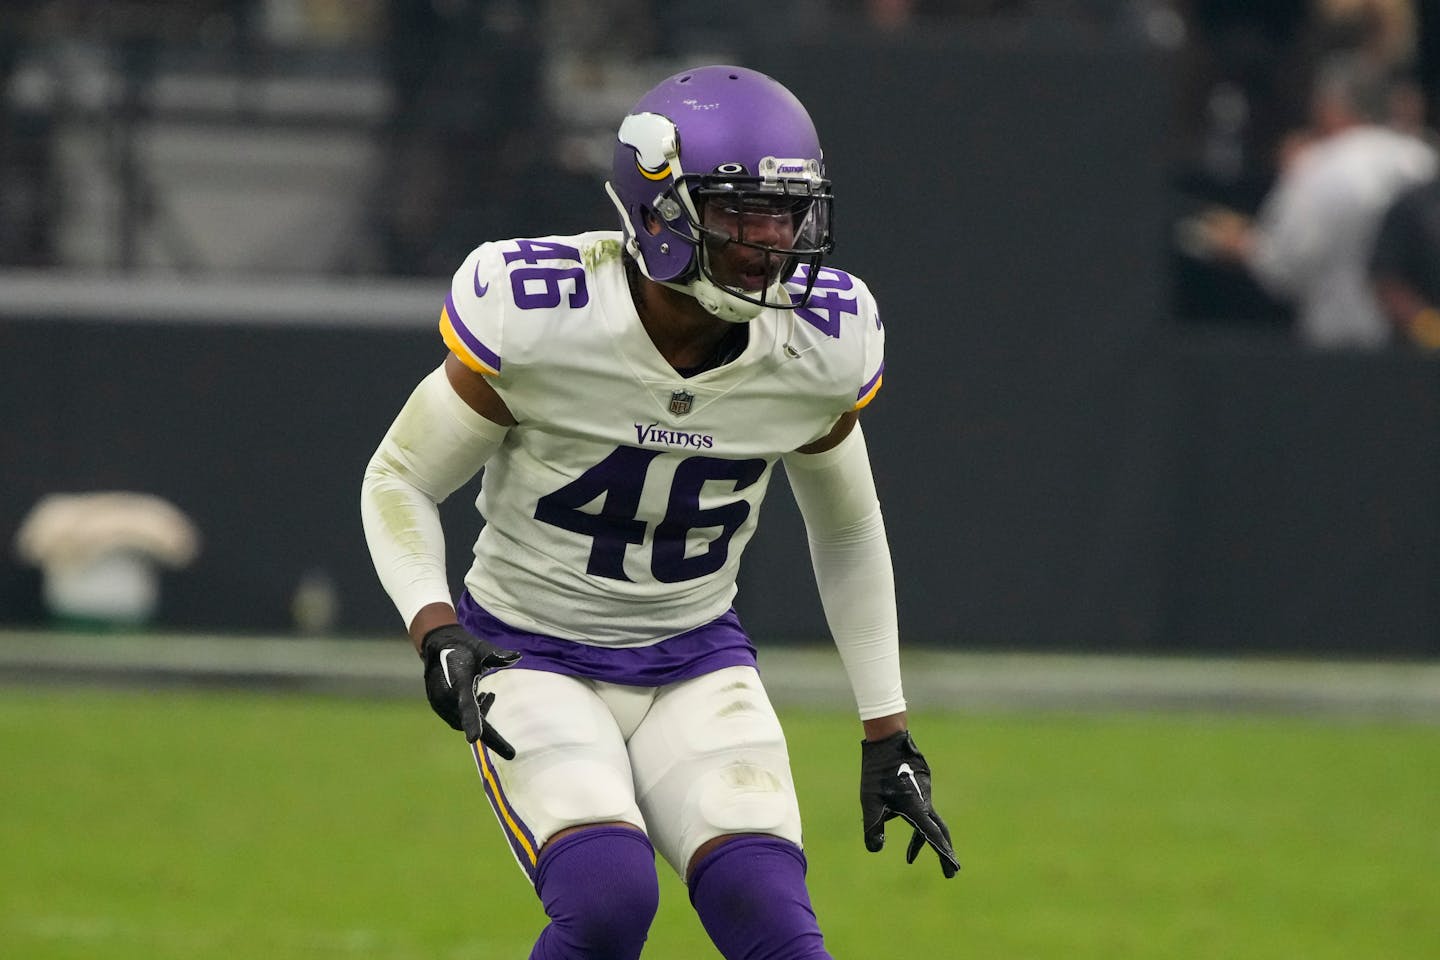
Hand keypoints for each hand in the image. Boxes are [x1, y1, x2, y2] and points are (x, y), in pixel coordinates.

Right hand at [419, 624, 520, 757]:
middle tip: (510, 752)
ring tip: (490, 696)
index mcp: (457, 682)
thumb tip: (517, 656)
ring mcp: (439, 703)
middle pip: (468, 722)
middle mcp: (445, 696)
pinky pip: (457, 717)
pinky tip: (482, 698)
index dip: (471, 722)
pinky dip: (471, 714)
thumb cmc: (463, 646)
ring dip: (480, 718)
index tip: (475, 739)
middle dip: (490, 737)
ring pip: (462, 721)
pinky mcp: (438, 705)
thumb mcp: (481, 647)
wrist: (436, 646)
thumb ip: (496, 654)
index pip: (465, 705)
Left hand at [860, 730, 959, 877]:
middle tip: (950, 871)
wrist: (888, 741)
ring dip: (924, 840)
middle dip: (944, 852)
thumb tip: (875, 850)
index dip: (942, 854)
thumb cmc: (877, 771)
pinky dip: (918, 823)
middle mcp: (925, 801)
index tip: (953, 869)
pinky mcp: (921, 785)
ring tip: (910, 857)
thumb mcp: (870, 801)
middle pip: (939, 831)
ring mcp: (925, 792)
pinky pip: (922, 808)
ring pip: (929, 820)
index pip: (931, 836)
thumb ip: (873, 826)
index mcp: (916, 807)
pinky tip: (899, 817)